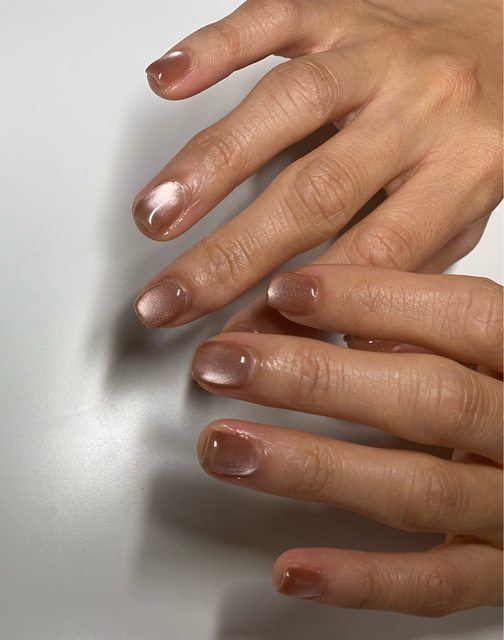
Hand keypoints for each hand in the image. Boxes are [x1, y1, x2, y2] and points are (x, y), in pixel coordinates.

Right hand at [133, 0, 501, 329]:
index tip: (247, 341)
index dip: (306, 301)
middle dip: (233, 255)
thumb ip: (404, 271)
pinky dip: (216, 47)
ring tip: (157, 214)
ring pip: (289, 104)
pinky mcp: (340, 13)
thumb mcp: (462, 216)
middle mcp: (421, 109)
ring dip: (212, 164)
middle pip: (317, 192)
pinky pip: (277, 18)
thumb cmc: (478, 136)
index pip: (374, 252)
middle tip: (172, 299)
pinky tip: (170, 77)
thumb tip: (334, 340)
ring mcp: (377, 55)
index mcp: (463, 171)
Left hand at [191, 266, 502, 615]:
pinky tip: (292, 568)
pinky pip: (436, 584)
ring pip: (417, 488)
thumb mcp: (492, 348)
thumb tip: (341, 315)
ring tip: (228, 448)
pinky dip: (361, 580)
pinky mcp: (502, 572)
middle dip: (314, 378)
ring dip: (311, 468)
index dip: (372, 299)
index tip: (286, 291)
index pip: (462, 315)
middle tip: (226, 364)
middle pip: (427, 398)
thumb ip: (434, 327)